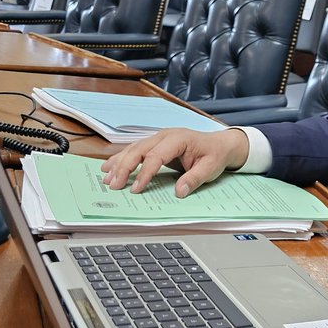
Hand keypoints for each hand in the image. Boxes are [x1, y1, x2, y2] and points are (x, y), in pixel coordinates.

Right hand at [100, 127, 250, 197]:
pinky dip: (121, 158)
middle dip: (124, 167)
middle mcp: (165, 135)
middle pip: (139, 150)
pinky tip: (109, 167)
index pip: (156, 156)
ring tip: (106, 178)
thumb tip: (179, 192)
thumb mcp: (210, 168)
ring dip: (119, 163)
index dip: (144, 173)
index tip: (136, 189)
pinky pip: (135, 150)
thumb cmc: (215, 155)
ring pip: (133, 149)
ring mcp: (159, 138)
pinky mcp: (155, 143)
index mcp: (178, 139)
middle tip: (114, 185)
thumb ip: (194, 179)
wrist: (220, 144)